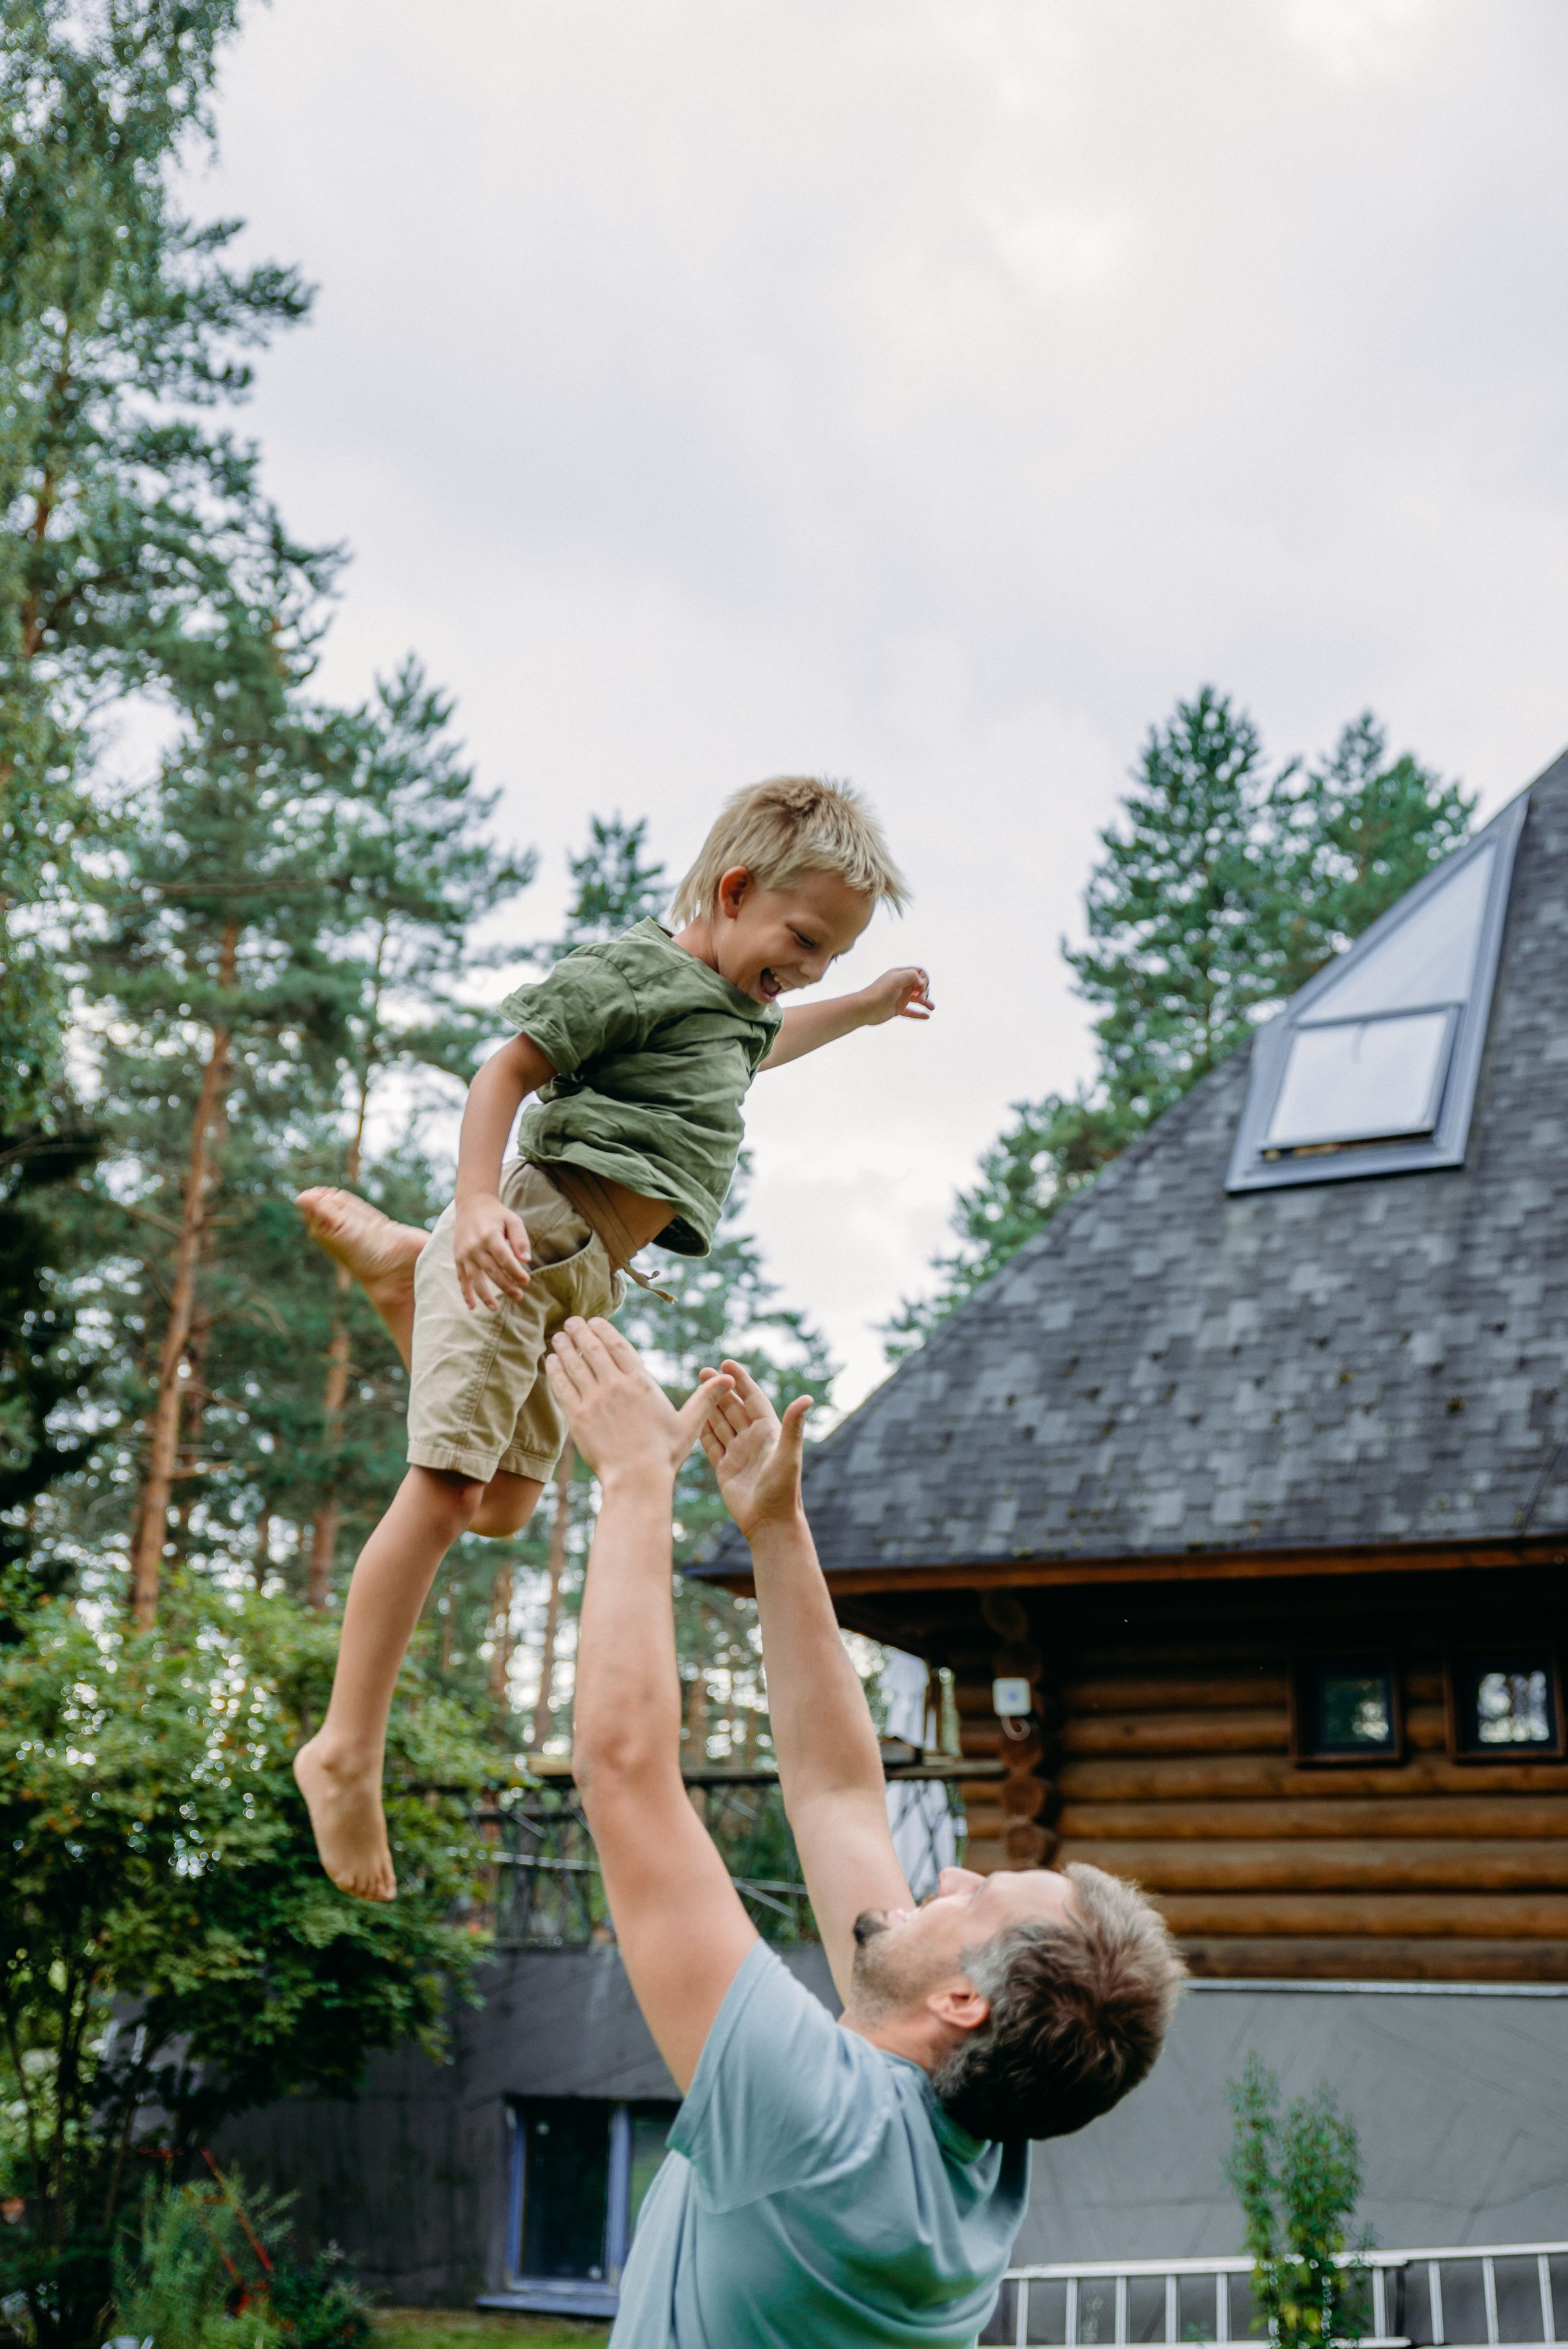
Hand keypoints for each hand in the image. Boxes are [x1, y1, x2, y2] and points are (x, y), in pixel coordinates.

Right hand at [453, 1193, 532, 1310]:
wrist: (472, 1205)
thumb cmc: (497, 1215)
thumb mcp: (513, 1220)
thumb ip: (521, 1239)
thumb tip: (526, 1260)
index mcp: (490, 1236)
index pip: (504, 1258)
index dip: (515, 1271)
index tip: (526, 1281)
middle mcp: (475, 1246)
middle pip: (491, 1271)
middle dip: (505, 1286)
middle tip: (519, 1296)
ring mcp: (465, 1253)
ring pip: (475, 1278)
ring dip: (484, 1295)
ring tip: (495, 1307)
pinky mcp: (458, 1258)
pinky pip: (461, 1278)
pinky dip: (466, 1293)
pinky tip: (472, 1306)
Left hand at [546, 1318, 730, 1482]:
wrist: (637, 1479)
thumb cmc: (665, 1454)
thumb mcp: (689, 1424)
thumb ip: (706, 1398)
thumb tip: (729, 1379)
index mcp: (641, 1382)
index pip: (618, 1345)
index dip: (604, 1330)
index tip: (594, 1321)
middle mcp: (615, 1386)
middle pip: (593, 1349)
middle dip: (580, 1332)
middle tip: (571, 1322)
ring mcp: (594, 1400)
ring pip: (574, 1364)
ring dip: (564, 1347)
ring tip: (558, 1337)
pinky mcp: (577, 1417)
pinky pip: (562, 1386)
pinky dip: (555, 1371)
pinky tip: (550, 1361)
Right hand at [699, 1359, 810, 1538]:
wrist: (770, 1523)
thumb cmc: (783, 1490)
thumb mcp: (788, 1455)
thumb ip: (793, 1427)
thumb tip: (807, 1398)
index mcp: (769, 1432)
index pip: (753, 1399)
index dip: (741, 1381)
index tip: (727, 1363)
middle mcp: (753, 1440)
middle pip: (733, 1408)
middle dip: (720, 1389)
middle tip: (703, 1370)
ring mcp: (738, 1454)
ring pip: (721, 1424)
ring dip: (709, 1406)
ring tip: (696, 1388)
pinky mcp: (725, 1469)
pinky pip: (711, 1445)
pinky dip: (702, 1431)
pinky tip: (692, 1418)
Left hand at [858, 966, 932, 1025]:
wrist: (865, 1008)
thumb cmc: (879, 992)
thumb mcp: (897, 978)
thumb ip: (912, 975)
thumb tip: (922, 983)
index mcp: (900, 975)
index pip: (919, 972)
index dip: (924, 979)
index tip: (921, 987)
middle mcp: (901, 985)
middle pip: (920, 985)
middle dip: (925, 991)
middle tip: (921, 998)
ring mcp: (899, 998)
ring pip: (917, 999)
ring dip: (926, 1002)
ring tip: (932, 1008)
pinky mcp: (897, 1009)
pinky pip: (911, 1011)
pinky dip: (919, 1014)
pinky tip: (927, 1017)